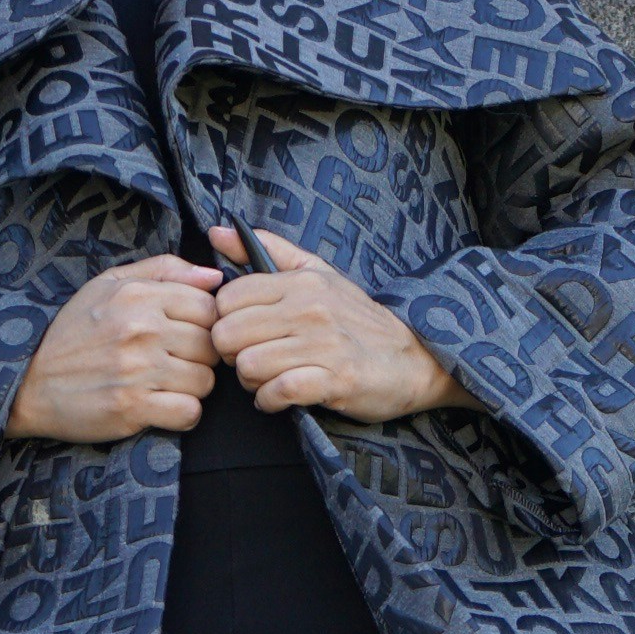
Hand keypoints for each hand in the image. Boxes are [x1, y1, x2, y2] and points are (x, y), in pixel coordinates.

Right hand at [7, 254, 222, 441]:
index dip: (204, 324)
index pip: (209, 307)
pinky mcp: (132, 408)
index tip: (185, 335)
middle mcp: (140, 329)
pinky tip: (162, 407)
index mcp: (138, 296)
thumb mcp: (108, 286)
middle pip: (211, 346)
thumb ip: (163, 270)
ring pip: (205, 380)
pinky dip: (182, 414)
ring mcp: (137, 370)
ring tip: (165, 385)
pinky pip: (190, 412)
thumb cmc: (72, 333)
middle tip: (174, 363)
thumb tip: (214, 277)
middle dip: (199, 357)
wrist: (28, 383)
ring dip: (192, 388)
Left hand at [207, 228, 466, 421]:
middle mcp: (310, 309)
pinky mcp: (336, 381)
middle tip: (252, 361)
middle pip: (228, 335)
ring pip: (247, 366)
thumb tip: (218, 233)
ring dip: (251, 381)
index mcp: (301, 282)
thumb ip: (269, 251)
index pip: (227, 298)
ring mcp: (324, 345)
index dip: (226, 321)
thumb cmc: (358, 320)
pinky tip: (280, 398)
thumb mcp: (319, 274)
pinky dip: (270, 401)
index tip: (244, 333)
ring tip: (268, 380)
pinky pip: (277, 392)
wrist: (417, 359)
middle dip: (232, 355)